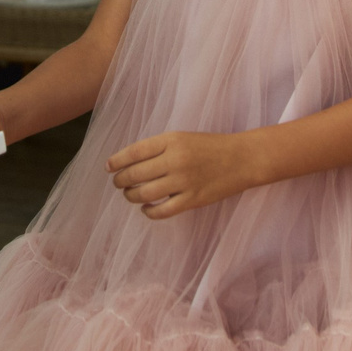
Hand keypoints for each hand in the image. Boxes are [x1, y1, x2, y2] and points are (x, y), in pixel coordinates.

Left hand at [106, 130, 257, 219]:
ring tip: (130, 195)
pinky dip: (149, 212)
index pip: (134, 152)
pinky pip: (162, 211)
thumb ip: (159, 148)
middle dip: (121, 181)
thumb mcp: (183, 138)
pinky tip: (146, 209)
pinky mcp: (192, 200)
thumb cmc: (211, 146)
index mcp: (172, 140)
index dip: (116, 161)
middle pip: (135, 174)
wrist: (243, 158)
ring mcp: (184, 182)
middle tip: (118, 183)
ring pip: (144, 194)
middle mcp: (175, 159)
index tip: (108, 167)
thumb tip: (129, 163)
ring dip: (131, 196)